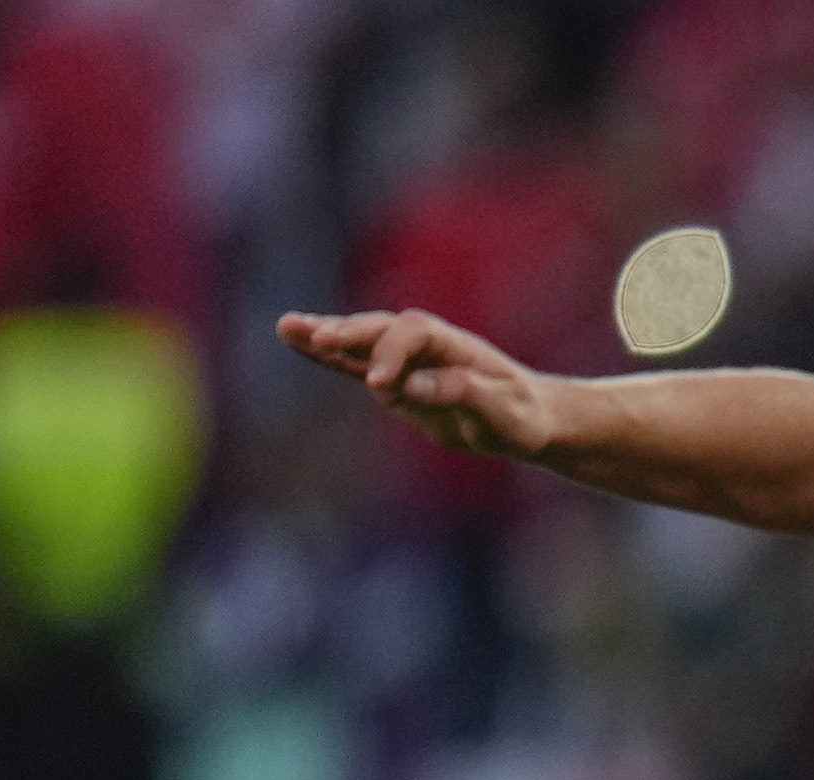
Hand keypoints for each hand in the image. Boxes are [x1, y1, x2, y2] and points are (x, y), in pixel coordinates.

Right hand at [279, 307, 554, 460]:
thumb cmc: (522, 417)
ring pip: (360, 343)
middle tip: (321, 340)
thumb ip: (466, 395)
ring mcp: (405, 361)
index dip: (394, 353)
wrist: (526, 418)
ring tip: (287, 327)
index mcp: (454, 345)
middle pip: (380, 329)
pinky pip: (355, 365)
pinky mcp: (393, 381)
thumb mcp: (506, 415)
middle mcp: (425, 345)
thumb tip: (417, 385)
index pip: (414, 334)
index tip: (381, 384)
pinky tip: (295, 340)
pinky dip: (326, 356)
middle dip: (350, 333)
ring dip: (325, 336)